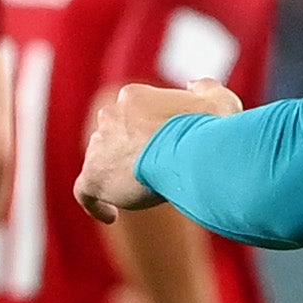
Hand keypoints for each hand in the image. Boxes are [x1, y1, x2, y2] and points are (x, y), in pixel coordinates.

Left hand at [75, 80, 238, 222]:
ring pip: (100, 162)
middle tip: (152, 174)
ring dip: (116, 177)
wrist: (193, 155)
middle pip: (112, 137)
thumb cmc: (209, 131)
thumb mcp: (218, 100)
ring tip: (140, 196)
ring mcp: (99, 145)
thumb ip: (206, 89)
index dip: (144, 134)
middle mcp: (110, 115)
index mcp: (133, 97)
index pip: (131, 115)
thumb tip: (193, 86)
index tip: (161, 152)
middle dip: (127, 153)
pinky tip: (112, 216)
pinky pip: (85, 192)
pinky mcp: (93, 175)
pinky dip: (96, 204)